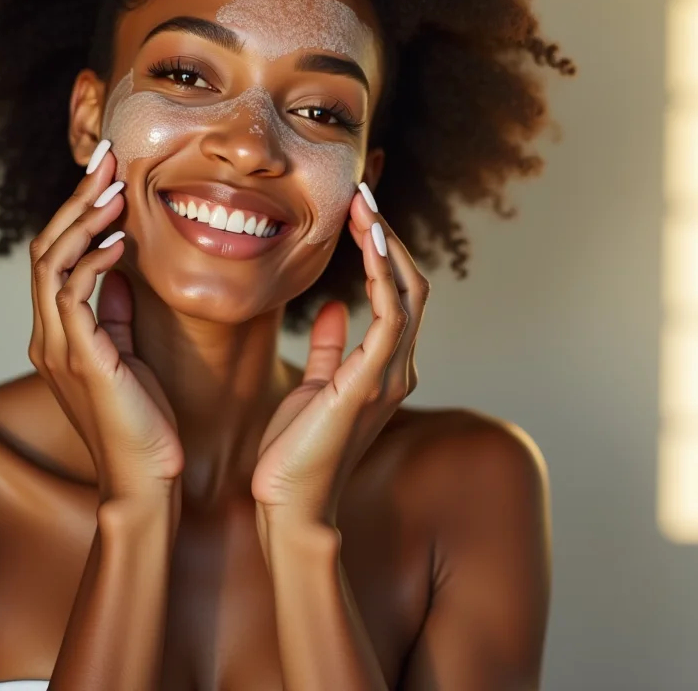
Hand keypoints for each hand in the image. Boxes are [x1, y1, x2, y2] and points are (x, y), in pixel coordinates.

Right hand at [28, 143, 182, 501]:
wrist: (147, 482)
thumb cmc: (144, 424)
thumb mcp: (128, 356)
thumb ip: (115, 314)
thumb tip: (118, 271)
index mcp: (58, 334)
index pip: (56, 256)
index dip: (78, 212)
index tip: (107, 174)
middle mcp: (48, 336)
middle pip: (47, 248)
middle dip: (77, 198)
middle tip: (107, 157)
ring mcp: (59, 347)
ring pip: (53, 263)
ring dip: (83, 219)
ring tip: (113, 186)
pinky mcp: (81, 359)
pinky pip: (74, 295)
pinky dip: (93, 261)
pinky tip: (121, 240)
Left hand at [252, 187, 428, 524]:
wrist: (287, 506)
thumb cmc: (294, 453)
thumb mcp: (313, 388)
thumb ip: (329, 349)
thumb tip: (334, 309)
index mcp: (383, 367)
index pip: (396, 293)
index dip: (382, 249)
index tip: (357, 210)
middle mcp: (396, 368)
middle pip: (410, 284)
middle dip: (386, 235)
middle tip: (361, 192)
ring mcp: (388, 377)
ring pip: (406, 293)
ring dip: (385, 244)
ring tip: (363, 204)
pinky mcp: (368, 384)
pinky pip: (390, 318)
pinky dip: (382, 277)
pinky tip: (367, 244)